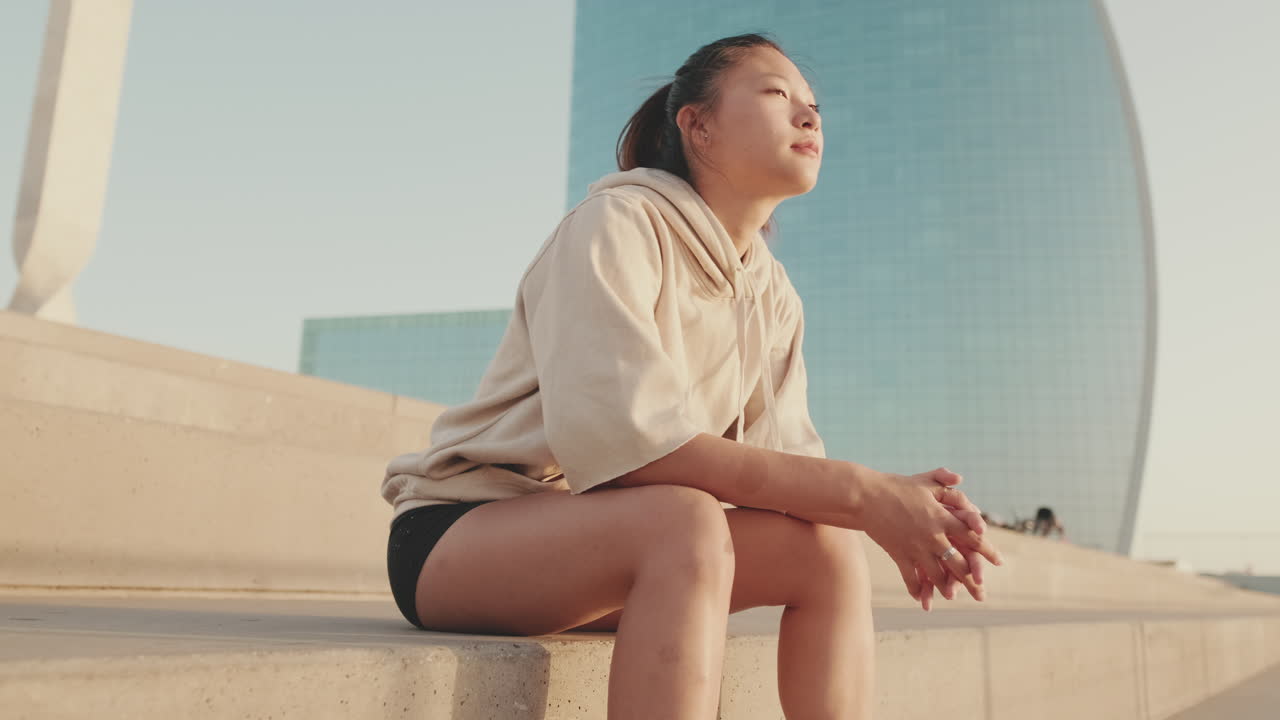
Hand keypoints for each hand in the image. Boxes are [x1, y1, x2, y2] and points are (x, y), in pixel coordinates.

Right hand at [856, 467, 1003, 608]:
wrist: (865, 496)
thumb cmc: (895, 486)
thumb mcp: (923, 481)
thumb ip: (943, 480)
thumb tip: (960, 478)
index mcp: (942, 517)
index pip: (972, 537)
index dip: (987, 550)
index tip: (999, 562)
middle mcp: (933, 536)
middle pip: (958, 562)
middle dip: (972, 580)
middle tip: (982, 593)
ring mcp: (915, 548)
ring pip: (936, 574)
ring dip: (945, 587)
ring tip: (952, 597)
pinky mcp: (899, 554)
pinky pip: (910, 577)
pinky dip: (915, 589)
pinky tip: (919, 599)